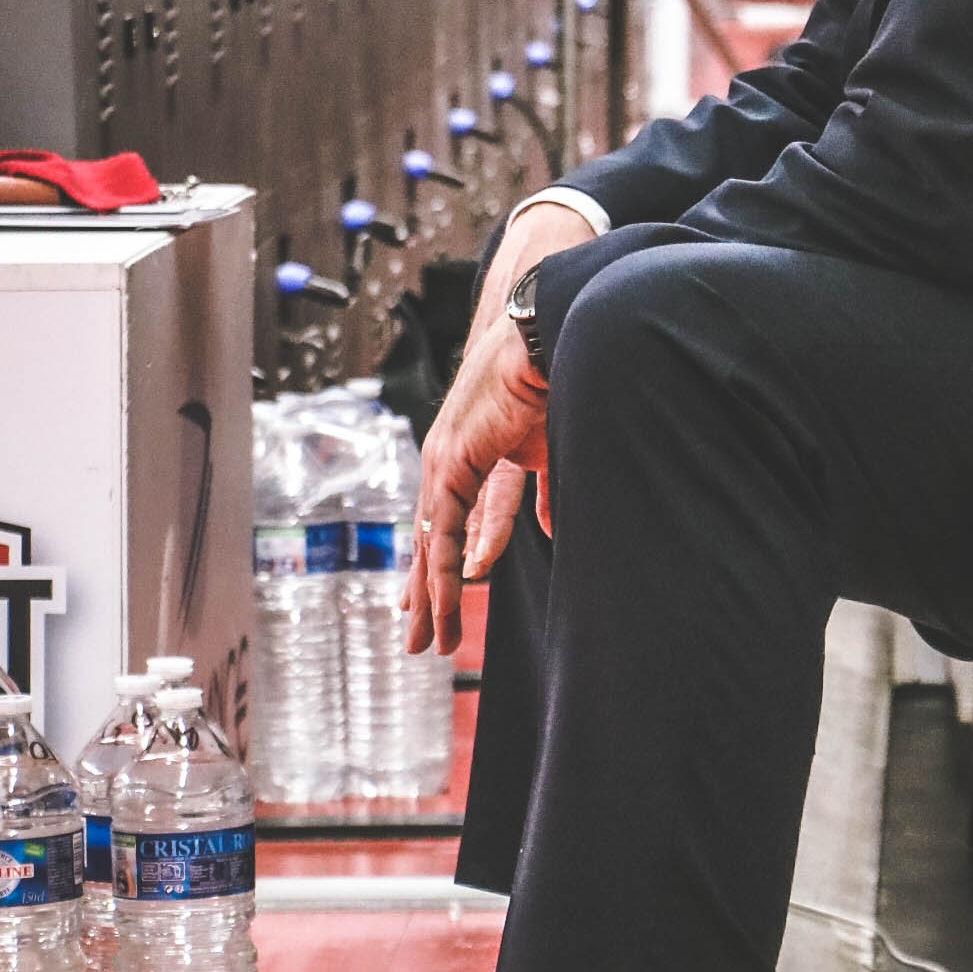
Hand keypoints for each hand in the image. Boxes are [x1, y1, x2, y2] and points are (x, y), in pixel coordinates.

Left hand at [403, 201, 599, 653]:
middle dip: (427, 589)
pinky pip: (440, 526)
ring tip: (428, 636)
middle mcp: (452, 460)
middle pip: (434, 537)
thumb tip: (552, 531)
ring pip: (430, 541)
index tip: (440, 596)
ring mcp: (445, 460)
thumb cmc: (553, 376)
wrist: (547, 335)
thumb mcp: (550, 449)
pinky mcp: (450, 461)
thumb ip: (548, 492)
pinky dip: (442, 566)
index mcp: (477, 455)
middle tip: (419, 634)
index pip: (453, 520)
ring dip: (431, 592)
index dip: (446, 561)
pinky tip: (444, 598)